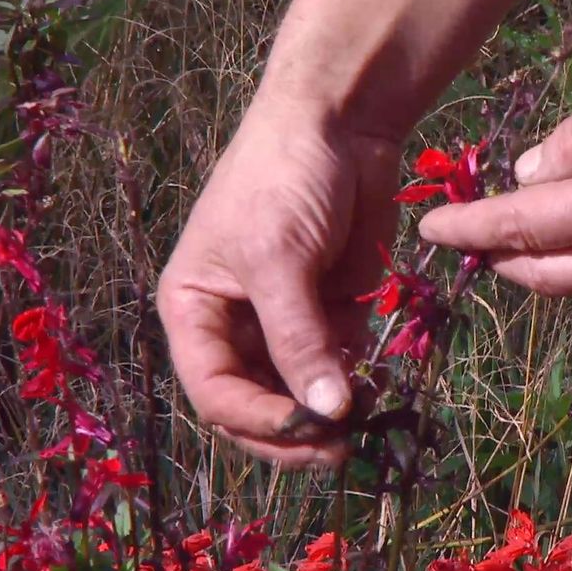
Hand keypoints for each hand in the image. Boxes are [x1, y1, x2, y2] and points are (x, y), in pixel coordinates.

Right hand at [157, 97, 398, 465]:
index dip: (255, 420)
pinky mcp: (330, 312)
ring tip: (365, 417)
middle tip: (339, 449)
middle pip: (255, 403)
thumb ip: (298, 338)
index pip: (214, 391)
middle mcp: (233, 325)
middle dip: (293, 430)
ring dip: (328, 414)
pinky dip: (356, 384)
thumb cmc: (283, 178)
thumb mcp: (278, 258)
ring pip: (299, 394)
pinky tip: (378, 385)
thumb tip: (324, 414)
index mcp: (194, 310)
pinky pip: (338, 367)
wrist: (340, 121)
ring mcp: (284, 322)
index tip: (307, 430)